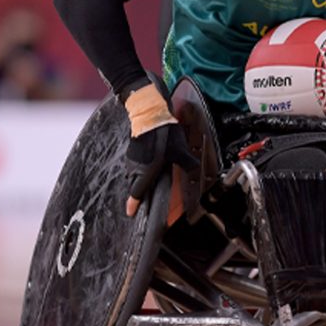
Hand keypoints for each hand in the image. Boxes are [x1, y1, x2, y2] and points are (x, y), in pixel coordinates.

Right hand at [122, 80, 198, 215]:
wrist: (149, 112)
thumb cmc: (163, 133)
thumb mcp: (181, 151)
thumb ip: (188, 164)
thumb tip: (196, 170)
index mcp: (146, 171)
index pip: (137, 192)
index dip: (133, 204)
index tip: (130, 213)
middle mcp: (135, 167)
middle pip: (135, 185)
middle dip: (139, 191)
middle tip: (145, 197)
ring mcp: (132, 158)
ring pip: (134, 174)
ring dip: (140, 178)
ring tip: (150, 178)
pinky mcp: (132, 149)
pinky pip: (134, 164)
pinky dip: (140, 167)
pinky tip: (150, 161)